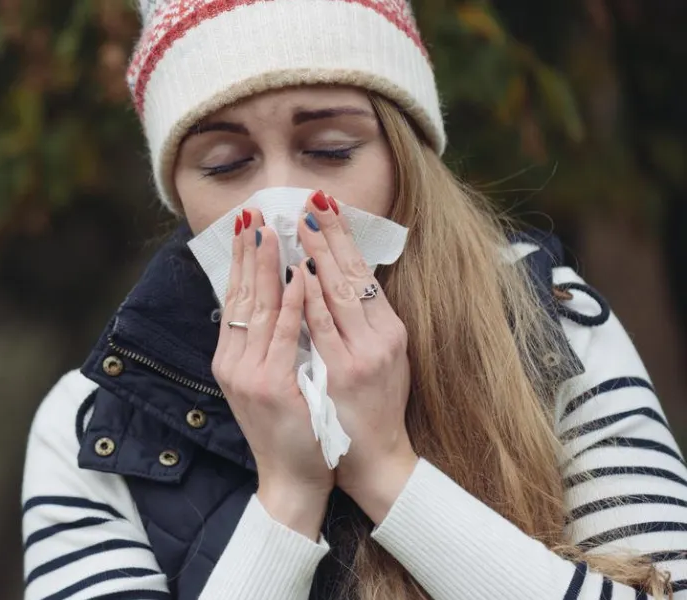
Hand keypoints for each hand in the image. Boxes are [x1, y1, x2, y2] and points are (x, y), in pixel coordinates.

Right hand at [212, 208, 332, 538]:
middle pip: (240, 295)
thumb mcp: (267, 382)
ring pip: (258, 308)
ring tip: (272, 229)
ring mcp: (249, 374)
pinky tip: (297, 274)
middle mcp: (233, 363)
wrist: (291, 480)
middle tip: (253, 212)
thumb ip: (264, 345)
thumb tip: (267, 303)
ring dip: (266, 266)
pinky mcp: (270, 386)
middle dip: (248, 251)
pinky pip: (283, 334)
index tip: (246, 224)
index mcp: (231, 359)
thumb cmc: (289, 430)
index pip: (234, 299)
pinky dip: (290, 302)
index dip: (239, 260)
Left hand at [295, 191, 416, 522]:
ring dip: (320, 255)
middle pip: (354, 274)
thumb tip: (334, 282)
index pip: (363, 273)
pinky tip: (301, 274)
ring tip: (303, 221)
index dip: (344, 237)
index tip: (326, 205)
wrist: (375, 462)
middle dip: (332, 233)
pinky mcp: (346, 373)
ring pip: (340, 293)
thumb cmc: (369, 410)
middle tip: (313, 197)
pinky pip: (324, 327)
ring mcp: (364, 354)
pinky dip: (312, 298)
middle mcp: (382, 337)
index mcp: (388, 331)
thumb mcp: (374, 360)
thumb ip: (358, 324)